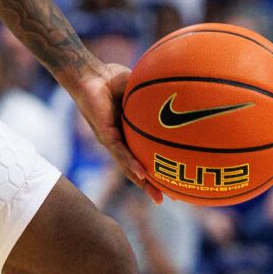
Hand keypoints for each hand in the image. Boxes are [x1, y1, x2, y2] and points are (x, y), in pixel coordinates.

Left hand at [69, 62, 162, 203]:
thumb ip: (156, 94)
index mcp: (130, 133)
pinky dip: (131, 164)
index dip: (157, 169)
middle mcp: (121, 141)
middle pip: (137, 169)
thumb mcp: (141, 89)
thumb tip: (183, 91)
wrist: (89, 74)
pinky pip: (119, 153)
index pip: (145, 155)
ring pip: (128, 168)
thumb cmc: (111, 79)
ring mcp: (112, 141)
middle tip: (166, 200)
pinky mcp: (104, 135)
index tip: (172, 182)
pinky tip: (141, 176)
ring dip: (143, 184)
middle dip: (151, 186)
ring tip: (157, 197)